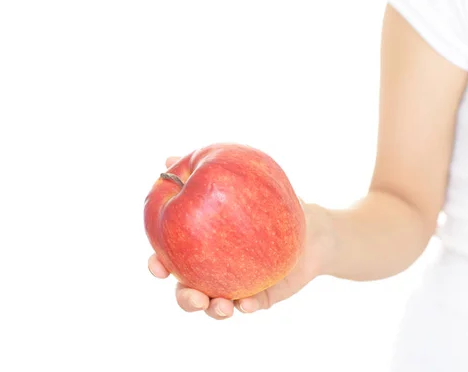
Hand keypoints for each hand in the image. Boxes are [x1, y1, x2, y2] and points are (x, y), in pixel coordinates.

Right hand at [147, 156, 329, 319]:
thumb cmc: (268, 202)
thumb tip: (167, 159)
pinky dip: (247, 306)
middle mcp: (214, 272)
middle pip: (189, 292)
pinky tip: (248, 304)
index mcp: (201, 250)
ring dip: (214, 310)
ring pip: (216, 306)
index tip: (156, 264)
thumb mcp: (238, 182)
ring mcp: (237, 287)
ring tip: (222, 306)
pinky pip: (252, 305)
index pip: (172, 260)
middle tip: (193, 295)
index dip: (158, 265)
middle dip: (185, 298)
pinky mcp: (261, 296)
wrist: (311, 227)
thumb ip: (203, 171)